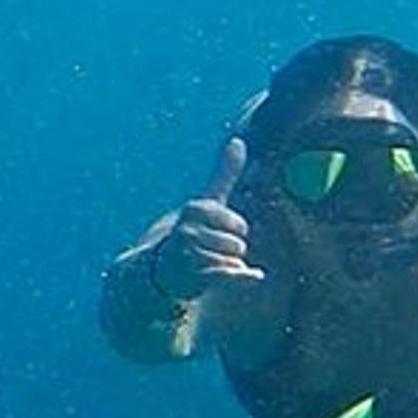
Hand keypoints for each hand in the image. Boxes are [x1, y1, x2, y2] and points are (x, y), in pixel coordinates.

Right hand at [150, 137, 265, 302]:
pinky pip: (228, 275)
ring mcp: (188, 255)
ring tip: (209, 263)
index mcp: (194, 210)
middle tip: (212, 249)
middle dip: (232, 249)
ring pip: (233, 260)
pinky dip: (244, 276)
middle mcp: (187, 231)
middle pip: (237, 243)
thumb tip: (238, 140)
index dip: (236, 228)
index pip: (236, 223)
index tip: (223, 230)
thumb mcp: (207, 201)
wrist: (162, 267)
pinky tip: (256, 275)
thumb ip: (224, 174)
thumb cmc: (192, 231)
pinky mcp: (191, 277)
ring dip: (229, 264)